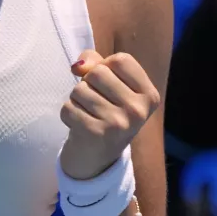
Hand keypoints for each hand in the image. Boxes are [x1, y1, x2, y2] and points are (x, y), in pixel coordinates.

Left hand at [59, 50, 161, 179]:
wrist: (97, 156)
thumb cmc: (105, 109)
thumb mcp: (111, 83)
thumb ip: (96, 62)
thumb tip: (78, 66)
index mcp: (149, 96)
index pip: (120, 60)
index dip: (106, 66)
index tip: (109, 85)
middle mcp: (138, 111)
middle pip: (98, 72)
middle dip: (88, 83)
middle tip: (96, 102)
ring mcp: (118, 124)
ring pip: (79, 89)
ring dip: (77, 99)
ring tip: (88, 113)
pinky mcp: (95, 134)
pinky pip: (68, 107)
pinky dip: (67, 113)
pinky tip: (79, 124)